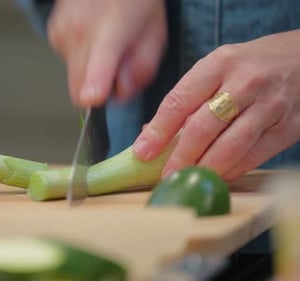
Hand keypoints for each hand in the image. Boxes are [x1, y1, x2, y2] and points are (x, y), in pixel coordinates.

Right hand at [47, 0, 166, 106]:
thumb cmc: (134, 2)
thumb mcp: (155, 35)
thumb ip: (142, 69)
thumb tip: (120, 93)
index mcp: (110, 30)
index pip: (98, 63)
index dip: (94, 85)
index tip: (93, 98)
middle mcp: (79, 31)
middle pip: (79, 88)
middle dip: (98, 89)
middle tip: (116, 68)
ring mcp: (62, 33)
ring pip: (74, 77)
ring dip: (90, 70)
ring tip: (105, 43)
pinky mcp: (53, 34)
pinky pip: (68, 62)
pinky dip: (82, 56)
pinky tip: (92, 35)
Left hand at [133, 30, 299, 179]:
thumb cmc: (251, 66)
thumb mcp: (218, 67)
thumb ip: (188, 98)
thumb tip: (150, 134)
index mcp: (219, 64)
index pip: (180, 100)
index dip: (159, 130)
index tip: (143, 151)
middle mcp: (245, 82)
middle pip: (204, 126)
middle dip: (181, 156)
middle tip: (166, 174)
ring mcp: (270, 105)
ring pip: (231, 146)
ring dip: (205, 168)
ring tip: (188, 178)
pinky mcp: (289, 127)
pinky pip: (254, 156)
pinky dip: (232, 170)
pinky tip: (217, 175)